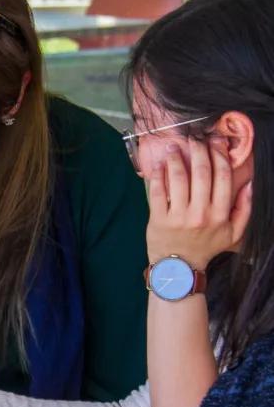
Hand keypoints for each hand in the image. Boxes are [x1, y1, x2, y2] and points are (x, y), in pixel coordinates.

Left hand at [146, 138, 251, 269]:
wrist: (179, 268)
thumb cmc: (206, 247)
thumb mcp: (234, 233)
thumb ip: (244, 209)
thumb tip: (249, 184)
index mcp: (220, 214)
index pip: (222, 177)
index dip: (219, 155)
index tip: (215, 140)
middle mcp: (201, 213)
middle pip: (201, 173)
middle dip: (198, 150)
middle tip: (193, 138)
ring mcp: (179, 216)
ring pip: (178, 178)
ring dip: (175, 158)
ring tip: (172, 146)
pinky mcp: (158, 219)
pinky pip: (157, 192)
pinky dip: (157, 175)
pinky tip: (158, 164)